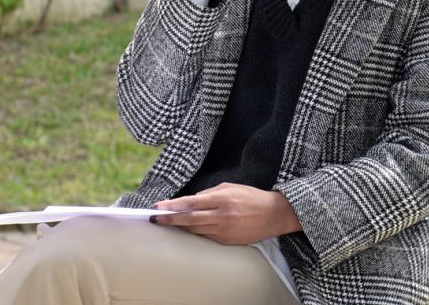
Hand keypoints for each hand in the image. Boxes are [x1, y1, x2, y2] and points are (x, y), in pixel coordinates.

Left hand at [150, 183, 301, 244]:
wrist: (274, 215)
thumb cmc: (252, 197)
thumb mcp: (231, 187)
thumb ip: (209, 193)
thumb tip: (191, 200)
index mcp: (222, 199)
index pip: (192, 202)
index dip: (173, 206)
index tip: (158, 207)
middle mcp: (222, 216)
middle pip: (190, 219)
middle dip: (170, 219)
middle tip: (155, 219)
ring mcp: (224, 231)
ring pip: (196, 230)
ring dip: (180, 227)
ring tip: (167, 223)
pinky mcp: (227, 241)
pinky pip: (206, 236)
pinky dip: (196, 232)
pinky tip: (187, 230)